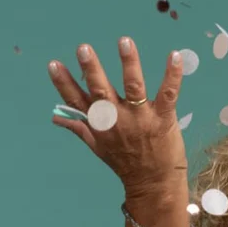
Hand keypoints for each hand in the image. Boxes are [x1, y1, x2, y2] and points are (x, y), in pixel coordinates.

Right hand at [48, 38, 188, 195]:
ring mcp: (140, 118)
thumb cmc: (125, 163)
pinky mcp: (163, 118)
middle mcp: (117, 119)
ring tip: (124, 41)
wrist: (153, 184)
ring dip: (129, 63)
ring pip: (133, 86)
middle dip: (92, 69)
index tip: (53, 64)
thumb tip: (56, 118)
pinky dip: (172, 74)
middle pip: (101, 90)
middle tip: (84, 48)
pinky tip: (173, 56)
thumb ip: (79, 128)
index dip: (64, 83)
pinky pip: (168, 93)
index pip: (77, 100)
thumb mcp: (98, 147)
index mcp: (99, 124)